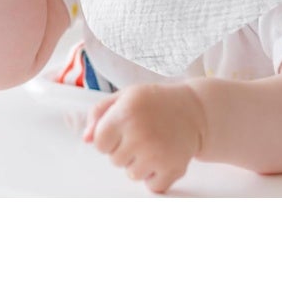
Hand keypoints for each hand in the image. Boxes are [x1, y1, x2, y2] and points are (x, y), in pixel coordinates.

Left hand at [83, 83, 206, 193]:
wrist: (195, 110)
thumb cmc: (155, 102)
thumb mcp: (126, 96)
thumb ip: (100, 113)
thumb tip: (86, 139)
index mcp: (125, 112)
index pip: (100, 144)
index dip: (110, 138)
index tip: (123, 128)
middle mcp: (140, 133)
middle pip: (115, 160)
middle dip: (125, 149)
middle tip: (143, 133)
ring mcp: (157, 153)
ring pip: (132, 175)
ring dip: (140, 164)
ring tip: (154, 144)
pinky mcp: (173, 168)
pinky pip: (152, 186)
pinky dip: (157, 176)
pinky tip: (164, 156)